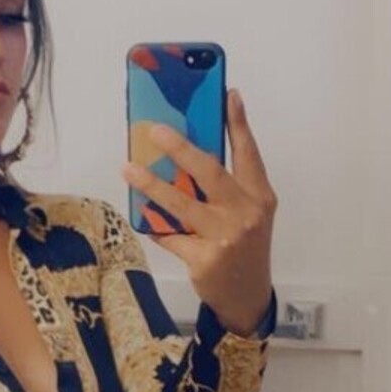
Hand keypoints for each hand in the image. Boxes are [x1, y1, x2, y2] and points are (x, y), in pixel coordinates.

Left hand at [121, 90, 276, 334]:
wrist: (247, 296)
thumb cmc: (243, 247)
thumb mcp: (248, 213)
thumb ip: (228, 186)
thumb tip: (188, 154)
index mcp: (260, 197)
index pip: (249, 154)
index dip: (238, 123)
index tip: (228, 94)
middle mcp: (246, 214)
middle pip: (210, 172)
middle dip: (181, 149)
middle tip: (156, 131)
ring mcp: (225, 237)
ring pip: (181, 203)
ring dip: (152, 184)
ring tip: (129, 169)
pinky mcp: (205, 259)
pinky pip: (170, 235)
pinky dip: (155, 225)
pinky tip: (144, 217)